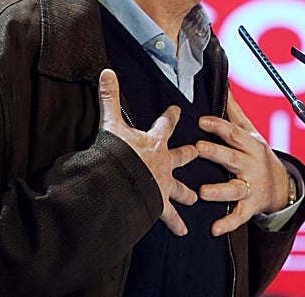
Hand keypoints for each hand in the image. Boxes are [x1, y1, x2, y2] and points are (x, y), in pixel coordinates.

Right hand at [97, 68, 198, 235]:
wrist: (122, 181)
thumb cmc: (118, 152)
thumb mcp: (112, 122)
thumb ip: (109, 97)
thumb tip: (106, 71)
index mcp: (155, 142)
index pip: (166, 125)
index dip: (171, 117)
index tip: (178, 110)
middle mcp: (164, 162)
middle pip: (181, 156)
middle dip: (190, 154)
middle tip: (198, 152)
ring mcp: (163, 183)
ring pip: (179, 188)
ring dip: (187, 193)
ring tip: (195, 198)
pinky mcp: (159, 203)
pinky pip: (169, 216)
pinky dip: (176, 224)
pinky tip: (184, 232)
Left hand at [195, 91, 292, 235]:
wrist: (282, 185)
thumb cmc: (258, 155)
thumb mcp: (251, 133)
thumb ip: (235, 114)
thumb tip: (224, 88)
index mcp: (250, 145)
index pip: (233, 133)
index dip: (218, 126)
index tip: (201, 121)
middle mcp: (251, 165)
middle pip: (233, 158)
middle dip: (216, 153)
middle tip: (197, 148)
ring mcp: (251, 186)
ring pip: (235, 188)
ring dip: (219, 190)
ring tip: (203, 192)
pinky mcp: (249, 206)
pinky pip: (239, 215)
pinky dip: (227, 223)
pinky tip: (214, 229)